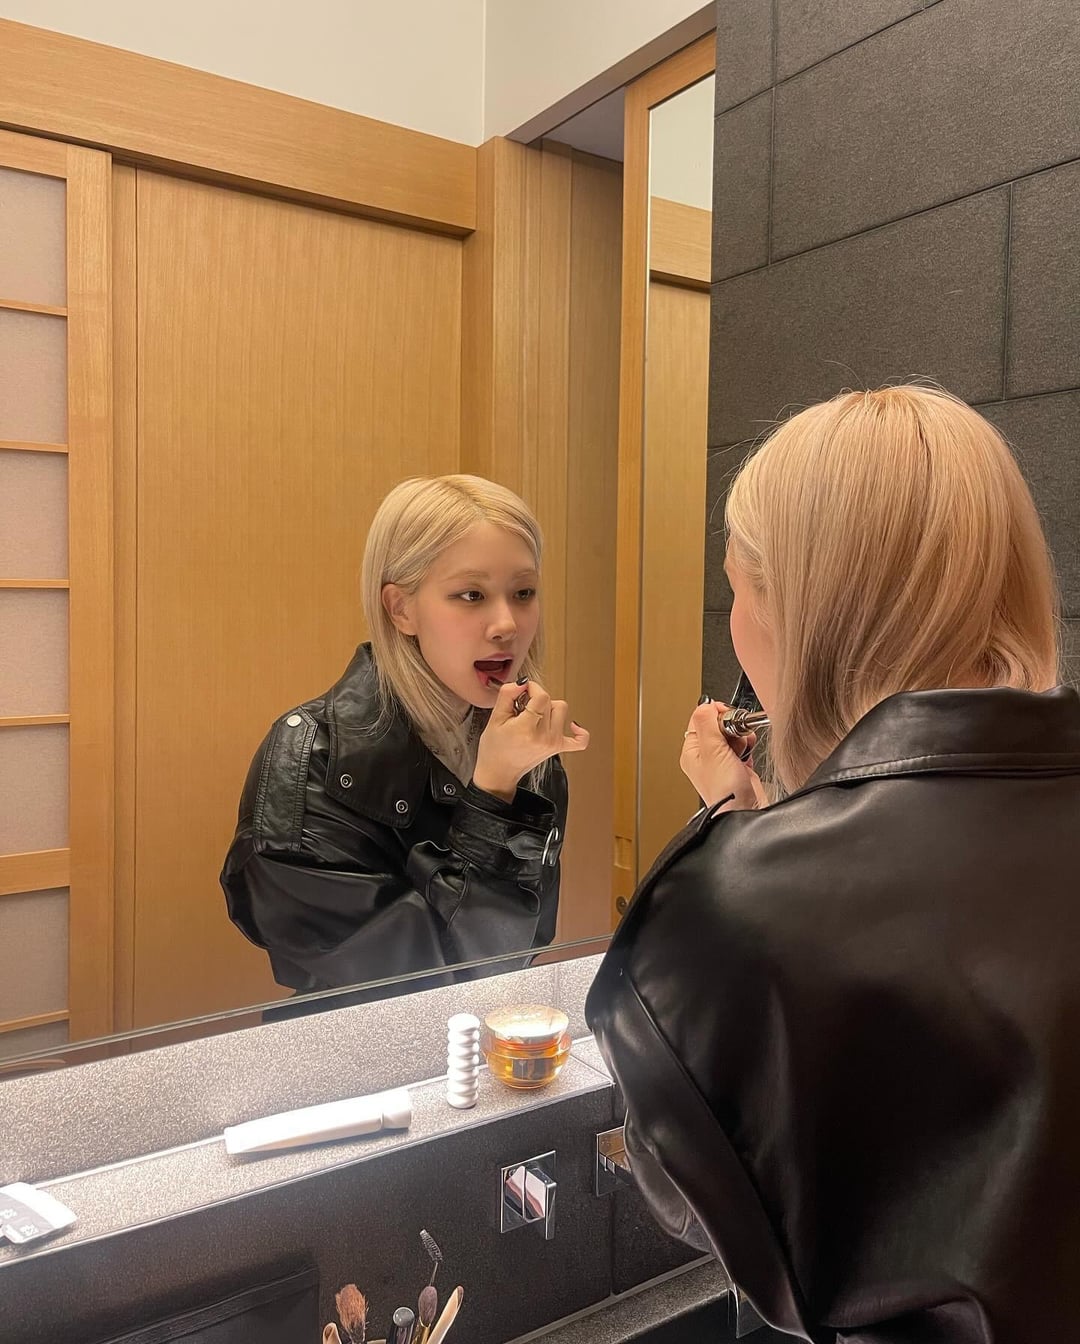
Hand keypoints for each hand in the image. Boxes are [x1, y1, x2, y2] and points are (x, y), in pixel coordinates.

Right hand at [473, 680, 588, 801]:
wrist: (499, 771)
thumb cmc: (494, 748)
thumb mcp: (494, 718)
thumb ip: (507, 694)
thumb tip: (522, 682)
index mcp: (526, 729)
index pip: (542, 696)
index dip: (532, 688)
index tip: (522, 691)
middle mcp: (543, 736)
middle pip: (550, 701)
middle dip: (535, 699)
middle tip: (522, 708)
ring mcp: (553, 743)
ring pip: (561, 710)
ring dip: (549, 708)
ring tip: (534, 716)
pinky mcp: (559, 748)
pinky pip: (580, 740)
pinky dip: (579, 732)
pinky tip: (572, 726)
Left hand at [680, 700, 764, 809]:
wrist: (746, 812)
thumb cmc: (725, 792)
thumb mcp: (712, 751)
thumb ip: (707, 723)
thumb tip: (704, 705)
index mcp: (691, 751)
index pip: (699, 719)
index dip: (714, 713)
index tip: (725, 715)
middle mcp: (705, 756)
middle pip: (718, 725)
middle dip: (731, 726)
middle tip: (735, 734)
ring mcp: (722, 761)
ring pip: (732, 735)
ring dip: (741, 736)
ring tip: (743, 746)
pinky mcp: (738, 766)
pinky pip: (743, 746)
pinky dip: (748, 746)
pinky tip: (749, 752)